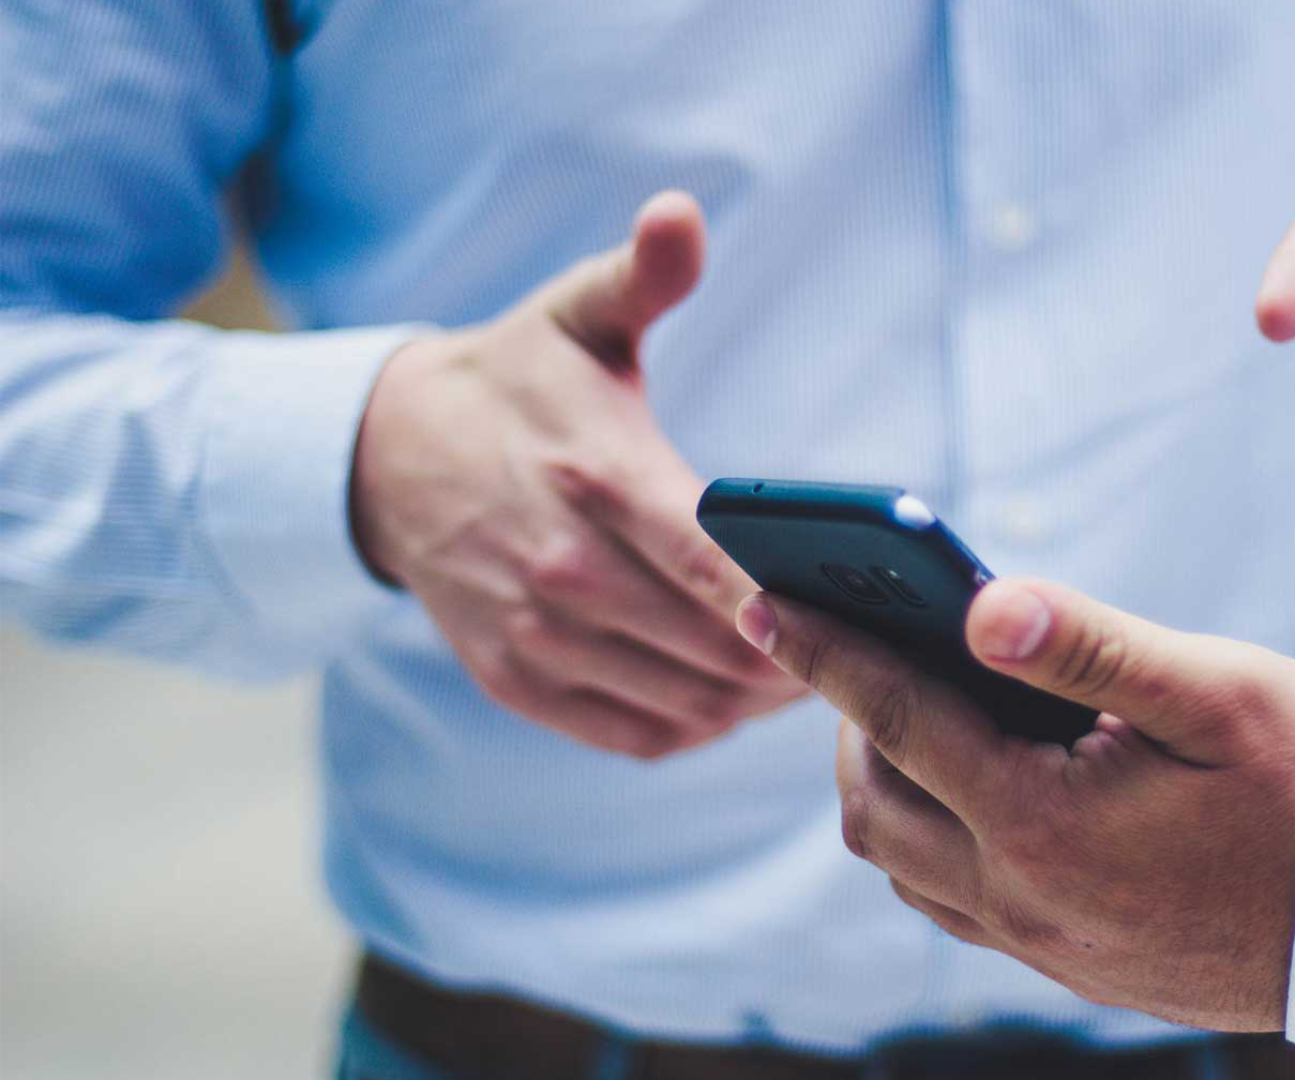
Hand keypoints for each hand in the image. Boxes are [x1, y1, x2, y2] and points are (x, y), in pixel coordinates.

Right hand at [350, 191, 803, 757]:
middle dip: (800, 657)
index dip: (791, 603)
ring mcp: (536, 634)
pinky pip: (635, 734)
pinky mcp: (517, 679)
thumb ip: (643, 274)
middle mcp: (563, 568)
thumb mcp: (576, 313)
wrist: (387, 456)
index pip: (715, 564)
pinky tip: (734, 699)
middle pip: (716, 648)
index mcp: (597, 477)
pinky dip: (698, 726)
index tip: (857, 613)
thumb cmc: (516, 382)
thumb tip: (680, 214)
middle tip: (861, 647)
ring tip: (814, 674)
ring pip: (686, 702)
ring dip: (757, 701)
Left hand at [735, 578, 1294, 1031]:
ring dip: (886, 784)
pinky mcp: (1069, 968)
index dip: (822, 653)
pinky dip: (932, 836)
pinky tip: (973, 784)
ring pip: (904, 865)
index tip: (759, 600)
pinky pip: (953, 903)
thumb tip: (980, 602)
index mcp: (1045, 824)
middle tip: (860, 646)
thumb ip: (1088, 643)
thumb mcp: (1212, 691)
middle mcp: (1023, 900)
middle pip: (875, 806)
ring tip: (910, 708)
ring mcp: (1042, 946)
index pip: (896, 720)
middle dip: (846, 721)